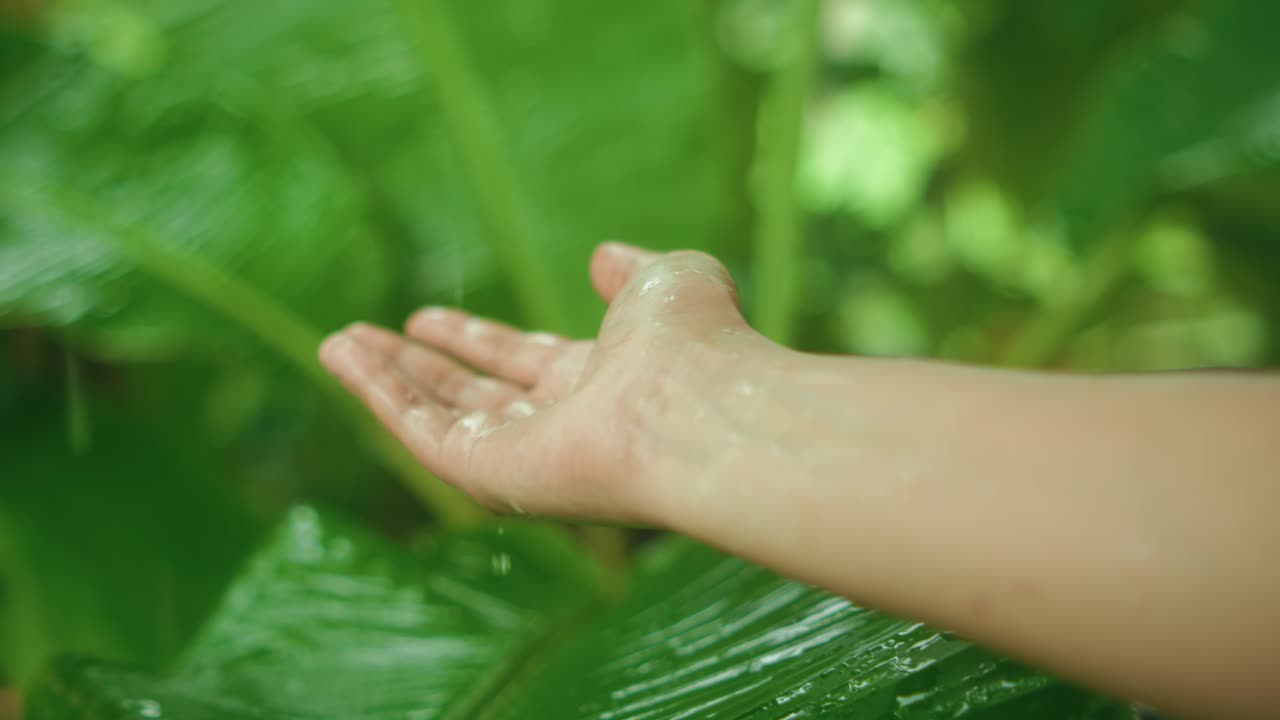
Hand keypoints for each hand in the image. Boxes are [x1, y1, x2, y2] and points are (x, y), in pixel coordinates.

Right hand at [319, 242, 764, 522]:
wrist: (699, 404)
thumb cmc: (695, 341)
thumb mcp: (667, 280)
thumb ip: (632, 271)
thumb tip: (602, 255)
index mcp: (600, 380)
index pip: (524, 361)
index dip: (474, 339)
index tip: (427, 319)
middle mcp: (559, 424)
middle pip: (474, 395)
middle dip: (421, 365)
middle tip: (369, 335)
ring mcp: (524, 456)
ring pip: (439, 416)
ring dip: (385, 379)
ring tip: (336, 344)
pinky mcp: (491, 476)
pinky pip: (422, 434)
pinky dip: (378, 395)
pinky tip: (343, 357)